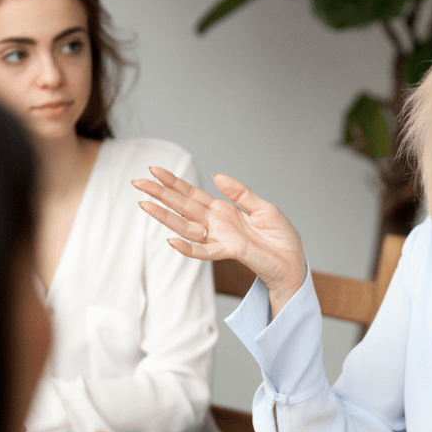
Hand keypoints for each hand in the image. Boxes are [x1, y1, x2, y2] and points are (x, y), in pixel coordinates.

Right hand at [132, 168, 307, 310]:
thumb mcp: (264, 207)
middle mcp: (217, 224)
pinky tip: (171, 240)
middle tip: (137, 182)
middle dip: (160, 194)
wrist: (293, 261)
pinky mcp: (229, 251)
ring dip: (165, 216)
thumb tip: (216, 176)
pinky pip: (204, 251)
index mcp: (224, 211)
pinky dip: (188, 247)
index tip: (154, 170)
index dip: (174, 182)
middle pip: (183, 207)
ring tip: (144, 204)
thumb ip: (241, 193)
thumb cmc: (280, 238)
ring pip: (186, 227)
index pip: (193, 194)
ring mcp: (220, 238)